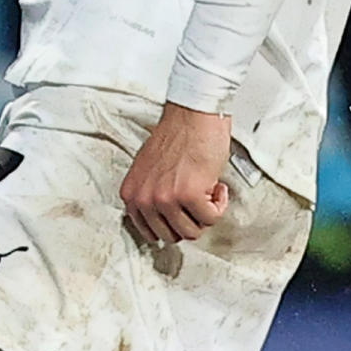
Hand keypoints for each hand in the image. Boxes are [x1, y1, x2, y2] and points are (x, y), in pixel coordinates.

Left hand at [119, 104, 232, 245]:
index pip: (149, 232)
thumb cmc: (177, 135)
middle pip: (172, 236)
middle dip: (190, 220)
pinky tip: (216, 185)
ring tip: (206, 190)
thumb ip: (150, 195)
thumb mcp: (149, 170)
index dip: (172, 223)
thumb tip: (162, 220)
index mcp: (131, 194)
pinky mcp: (189, 195)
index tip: (181, 212)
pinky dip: (219, 204)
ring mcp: (165, 199)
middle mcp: (144, 199)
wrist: (193, 114)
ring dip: (205, 213)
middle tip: (197, 200)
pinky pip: (211, 218)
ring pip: (192, 232)